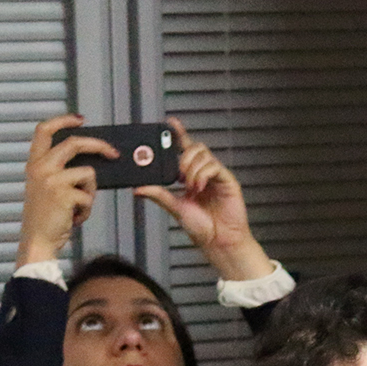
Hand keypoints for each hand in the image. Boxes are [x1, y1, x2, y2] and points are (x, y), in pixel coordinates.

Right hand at [15, 114, 116, 266]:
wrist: (38, 240)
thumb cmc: (48, 216)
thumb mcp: (50, 187)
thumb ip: (63, 171)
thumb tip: (95, 161)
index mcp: (35, 163)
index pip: (44, 130)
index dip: (63, 121)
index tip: (81, 120)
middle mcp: (40, 167)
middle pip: (74, 143)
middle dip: (99, 146)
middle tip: (115, 154)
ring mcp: (51, 179)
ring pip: (89, 173)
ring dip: (90, 192)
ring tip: (78, 206)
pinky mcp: (63, 194)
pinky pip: (89, 196)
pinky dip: (87, 209)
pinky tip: (75, 217)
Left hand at [135, 119, 272, 280]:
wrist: (219, 242)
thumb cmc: (203, 229)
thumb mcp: (175, 208)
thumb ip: (159, 195)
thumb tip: (138, 187)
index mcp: (191, 177)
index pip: (185, 150)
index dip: (179, 135)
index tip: (169, 123)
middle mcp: (205, 174)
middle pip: (196, 148)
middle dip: (183, 156)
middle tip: (177, 173)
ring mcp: (217, 177)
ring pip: (204, 155)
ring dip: (192, 168)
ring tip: (189, 186)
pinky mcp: (228, 181)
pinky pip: (214, 166)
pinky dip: (202, 174)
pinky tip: (198, 187)